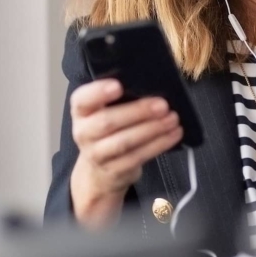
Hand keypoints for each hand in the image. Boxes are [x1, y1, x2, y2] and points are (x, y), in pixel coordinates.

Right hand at [68, 79, 182, 228]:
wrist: (98, 171)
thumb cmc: (109, 130)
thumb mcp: (108, 111)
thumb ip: (124, 98)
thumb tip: (153, 85)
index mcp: (82, 112)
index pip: (82, 100)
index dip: (98, 92)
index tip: (118, 86)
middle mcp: (84, 132)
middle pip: (107, 121)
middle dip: (138, 112)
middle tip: (163, 105)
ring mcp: (97, 154)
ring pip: (124, 142)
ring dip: (152, 129)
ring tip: (172, 119)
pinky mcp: (115, 170)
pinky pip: (138, 156)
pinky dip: (159, 144)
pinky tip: (174, 134)